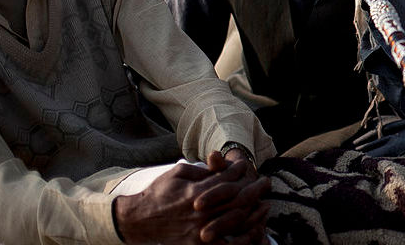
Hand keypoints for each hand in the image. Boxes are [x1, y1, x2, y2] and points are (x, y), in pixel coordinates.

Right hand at [114, 151, 270, 244]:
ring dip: (255, 211)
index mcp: (196, 191)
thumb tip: (221, 166)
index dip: (241, 171)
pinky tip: (254, 232)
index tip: (249, 166)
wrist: (138, 220)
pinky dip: (243, 239)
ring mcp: (200, 230)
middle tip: (266, 183)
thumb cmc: (158, 193)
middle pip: (238, 199)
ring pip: (237, 220)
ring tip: (265, 205)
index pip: (228, 179)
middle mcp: (201, 211)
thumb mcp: (178, 173)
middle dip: (255, 189)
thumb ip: (201, 171)